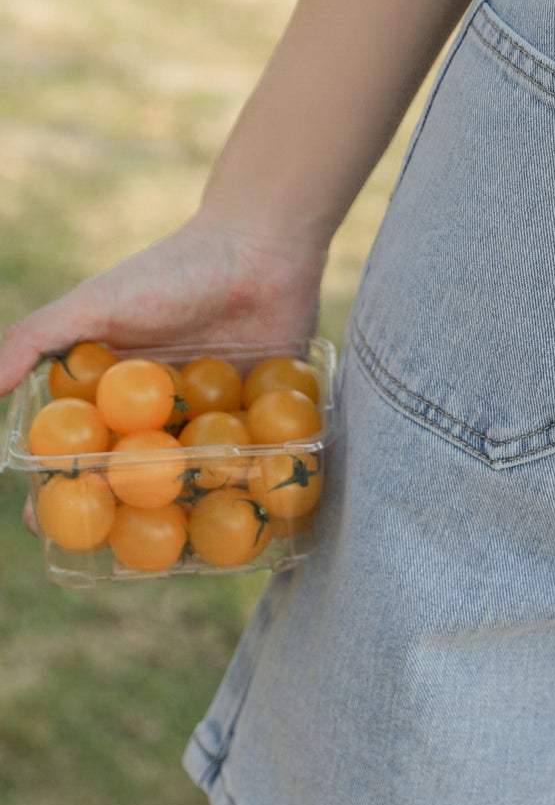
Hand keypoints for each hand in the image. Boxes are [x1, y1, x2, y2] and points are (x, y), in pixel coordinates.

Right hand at [1, 216, 325, 534]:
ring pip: (196, 479)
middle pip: (137, 478)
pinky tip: (252, 531)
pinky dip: (254, 490)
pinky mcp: (267, 415)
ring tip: (183, 558)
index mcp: (118, 391)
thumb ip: (37, 340)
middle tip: (115, 558)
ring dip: (189, 516)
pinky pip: (260, 461)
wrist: (258, 245)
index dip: (59, 485)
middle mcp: (163, 411)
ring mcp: (215, 417)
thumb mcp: (96, 305)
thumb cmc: (171, 272)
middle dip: (124, 518)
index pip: (79, 449)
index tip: (40, 523)